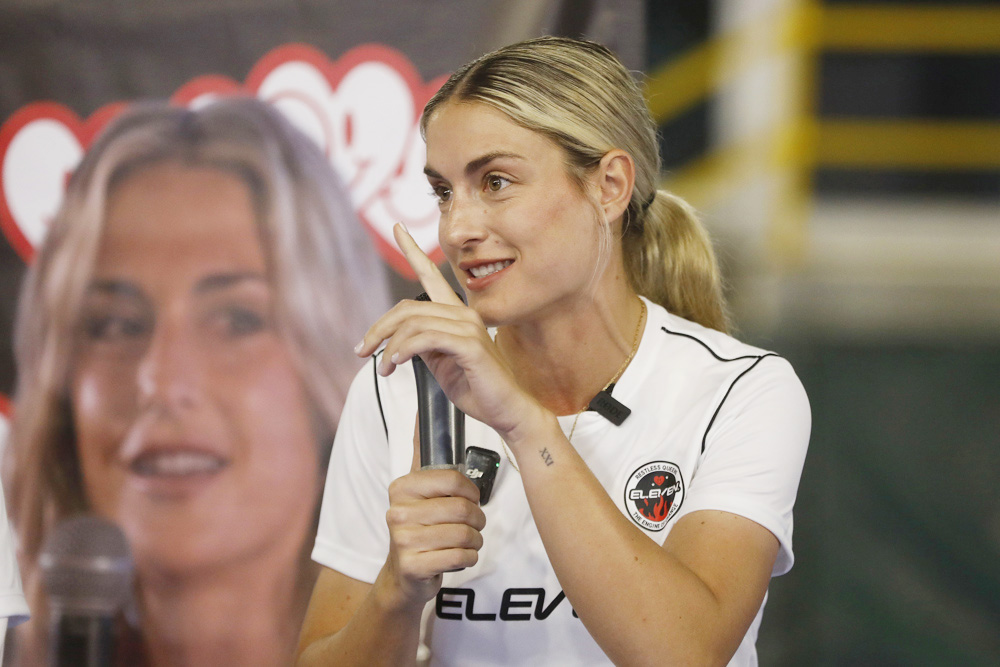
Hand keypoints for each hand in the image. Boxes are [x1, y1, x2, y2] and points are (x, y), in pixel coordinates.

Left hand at [355, 224, 539, 438]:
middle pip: (407, 307)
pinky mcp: (471, 345)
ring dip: (390, 348)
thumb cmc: (477, 389)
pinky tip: (397, 363)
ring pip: (413, 323)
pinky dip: (405, 350)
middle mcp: (464, 313)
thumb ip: (423, 346)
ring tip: (385, 369)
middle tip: (362, 351)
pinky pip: (426, 339)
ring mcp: (469, 327)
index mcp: (457, 315)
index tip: (397, 228)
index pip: (432, 276)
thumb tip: (397, 342)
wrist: (507, 411)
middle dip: (378, 329)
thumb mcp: (441, 364)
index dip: (412, 251)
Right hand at [381, 430, 485, 607]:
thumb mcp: (418, 487)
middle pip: (462, 509)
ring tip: (464, 541)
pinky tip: (458, 556)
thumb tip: (422, 408)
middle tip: (472, 524)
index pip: (453, 480)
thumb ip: (421, 450)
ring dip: (474, 540)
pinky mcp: (412, 566)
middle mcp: (397, 511)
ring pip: (465, 534)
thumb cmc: (419, 526)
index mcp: (402, 487)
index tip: (469, 499)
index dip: (471, 492)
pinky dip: (468, 558)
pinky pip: (461, 557)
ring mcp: (402, 540)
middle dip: (477, 520)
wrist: (405, 575)